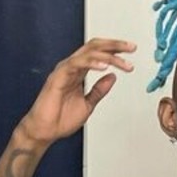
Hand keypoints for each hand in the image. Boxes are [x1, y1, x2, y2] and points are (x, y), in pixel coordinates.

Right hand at [18, 38, 135, 145]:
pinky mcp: (58, 76)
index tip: (131, 51)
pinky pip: (76, 64)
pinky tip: (104, 66)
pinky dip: (92, 63)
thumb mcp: (88, 104)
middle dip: (114, 45)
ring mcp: (64, 70)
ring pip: (88, 53)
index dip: (114, 50)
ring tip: (123, 62)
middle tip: (131, 48)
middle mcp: (72, 67)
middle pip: (94, 47)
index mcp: (78, 71)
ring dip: (108, 55)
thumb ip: (99, 90)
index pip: (98, 53)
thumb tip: (112, 77)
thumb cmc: (60, 119)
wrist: (45, 131)